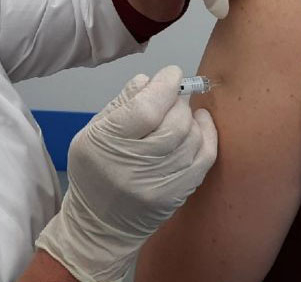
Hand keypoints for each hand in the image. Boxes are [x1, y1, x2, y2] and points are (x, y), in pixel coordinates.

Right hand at [35, 66, 217, 281]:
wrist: (100, 225)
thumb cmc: (94, 172)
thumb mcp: (92, 132)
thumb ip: (121, 104)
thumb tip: (149, 80)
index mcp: (106, 145)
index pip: (146, 109)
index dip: (164, 86)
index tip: (171, 74)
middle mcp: (134, 167)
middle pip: (173, 123)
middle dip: (178, 101)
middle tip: (172, 96)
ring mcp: (160, 185)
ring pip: (191, 138)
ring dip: (190, 117)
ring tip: (180, 111)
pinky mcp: (178, 195)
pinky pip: (205, 159)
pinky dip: (207, 135)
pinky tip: (200, 123)